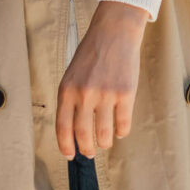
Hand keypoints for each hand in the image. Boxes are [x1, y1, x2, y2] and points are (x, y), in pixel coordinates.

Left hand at [56, 2, 147, 158]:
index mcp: (67, 90)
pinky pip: (123, 124)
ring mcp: (106, 95)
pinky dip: (121, 132)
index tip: (69, 155)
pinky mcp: (126, 94)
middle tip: (89, 153)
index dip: (65, 146)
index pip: (63, 127)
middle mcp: (84, 95)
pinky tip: (120, 131)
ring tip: (105, 143)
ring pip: (104, 134)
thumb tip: (74, 130)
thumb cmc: (91, 55)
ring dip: (104, 143)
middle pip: (83, 135)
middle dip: (86, 149)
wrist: (114, 34)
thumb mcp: (71, 76)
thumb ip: (71, 100)